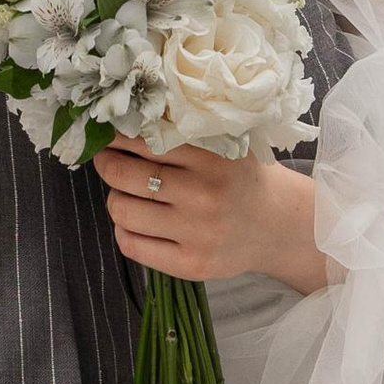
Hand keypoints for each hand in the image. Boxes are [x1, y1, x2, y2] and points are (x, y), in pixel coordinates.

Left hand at [98, 142, 329, 294]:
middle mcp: (203, 195)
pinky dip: (123, 229)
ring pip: (122, 211)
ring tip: (125, 192)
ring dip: (114, 198)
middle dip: (106, 164)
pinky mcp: (191, 264)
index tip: (107, 134)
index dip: (115, 136)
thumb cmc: (240, 177)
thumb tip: (124, 119)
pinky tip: (136, 221)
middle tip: (107, 160)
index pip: (142, 140)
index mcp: (211, 157)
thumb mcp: (223, 143)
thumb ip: (182, 130)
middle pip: (123, 175)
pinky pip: (132, 245)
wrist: (277, 225)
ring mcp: (197, 233)